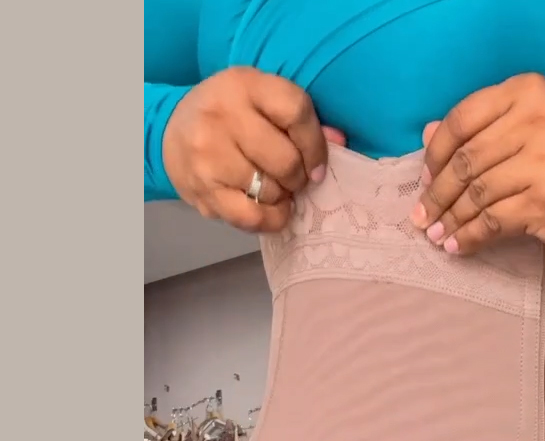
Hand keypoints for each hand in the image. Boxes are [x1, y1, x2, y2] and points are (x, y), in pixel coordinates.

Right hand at [162, 68, 346, 232]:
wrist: (171, 132)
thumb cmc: (231, 117)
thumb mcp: (261, 101)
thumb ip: (300, 120)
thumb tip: (340, 142)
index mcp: (244, 84)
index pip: (296, 111)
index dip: (316, 145)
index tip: (317, 165)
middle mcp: (222, 115)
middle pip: (285, 160)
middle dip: (298, 177)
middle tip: (293, 179)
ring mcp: (208, 154)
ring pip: (270, 191)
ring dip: (282, 197)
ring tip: (275, 188)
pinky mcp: (203, 189)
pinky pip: (251, 218)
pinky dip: (270, 220)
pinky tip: (272, 210)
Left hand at [410, 74, 544, 255]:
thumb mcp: (529, 123)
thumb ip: (481, 126)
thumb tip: (426, 136)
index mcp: (527, 92)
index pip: (463, 119)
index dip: (436, 152)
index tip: (425, 177)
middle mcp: (536, 121)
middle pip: (467, 160)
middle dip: (438, 194)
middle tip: (422, 216)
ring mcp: (543, 163)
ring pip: (477, 194)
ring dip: (450, 219)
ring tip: (435, 235)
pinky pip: (493, 221)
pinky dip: (470, 237)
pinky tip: (456, 245)